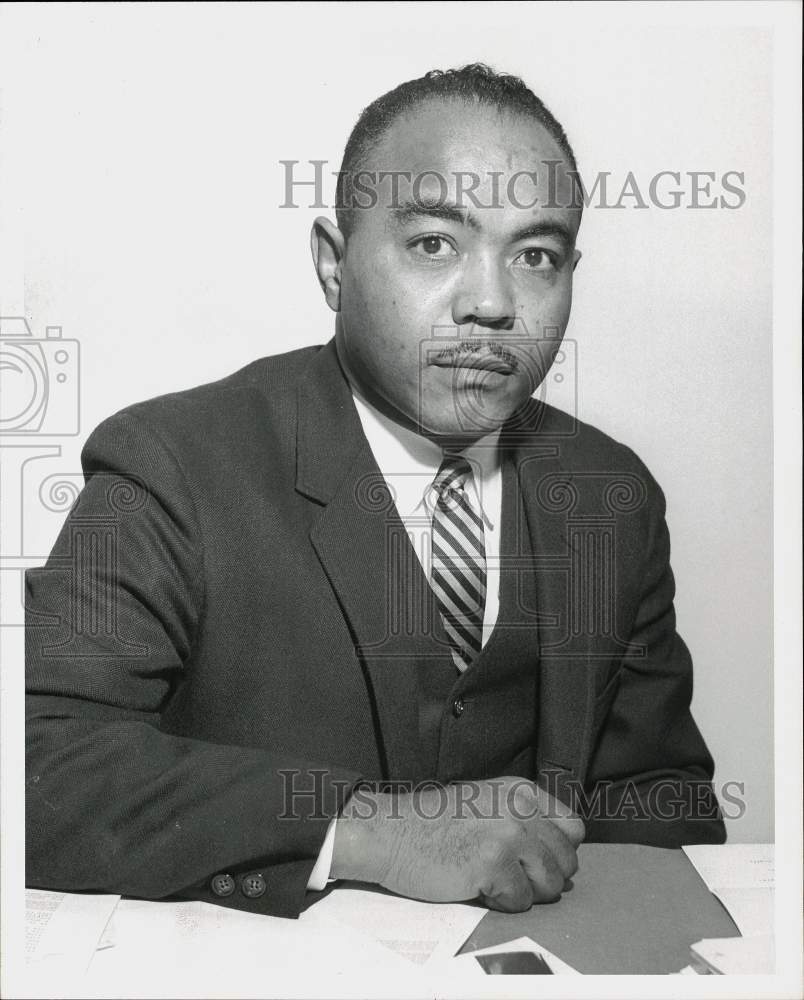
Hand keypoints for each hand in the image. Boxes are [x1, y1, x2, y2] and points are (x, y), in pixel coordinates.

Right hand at [331, 776, 584, 911]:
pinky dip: (501, 901)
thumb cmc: (435, 823)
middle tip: (510, 874)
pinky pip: (521, 901)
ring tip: (492, 878)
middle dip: (543, 876)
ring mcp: (508, 835)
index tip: (534, 857)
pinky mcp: (493, 864)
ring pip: (550, 885)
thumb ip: (524, 815)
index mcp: (521, 790)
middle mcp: (521, 808)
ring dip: (525, 891)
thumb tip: (561, 851)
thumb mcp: (487, 801)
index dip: (557, 850)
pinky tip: (476, 883)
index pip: (573, 828)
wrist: (393, 832)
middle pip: (567, 861)